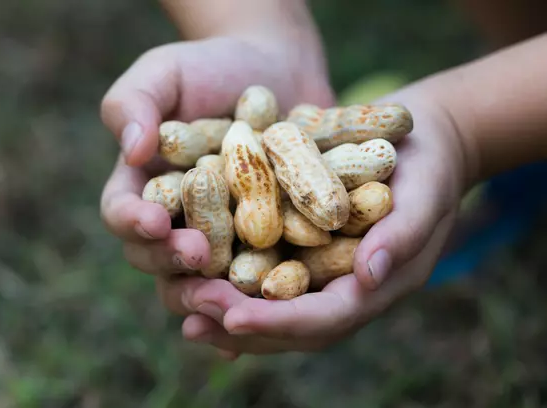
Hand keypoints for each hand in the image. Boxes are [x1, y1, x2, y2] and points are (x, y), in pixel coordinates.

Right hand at [98, 35, 333, 336]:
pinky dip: (260, 299)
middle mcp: (176, 222)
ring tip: (232, 297)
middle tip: (196, 259)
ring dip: (213, 294)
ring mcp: (220, 237)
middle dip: (173, 265)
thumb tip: (131, 151)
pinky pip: (257, 278)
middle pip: (160, 260)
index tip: (153, 221)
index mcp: (142, 188)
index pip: (123, 214)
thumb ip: (134, 104)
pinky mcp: (263, 243)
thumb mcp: (164, 71)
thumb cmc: (209, 66)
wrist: (274, 70)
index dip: (133, 223)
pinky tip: (270, 313)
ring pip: (204, 281)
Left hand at [159, 86, 473, 358]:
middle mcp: (339, 288)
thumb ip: (403, 236)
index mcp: (373, 287)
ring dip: (222, 306)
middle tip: (190, 315)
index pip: (324, 319)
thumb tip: (369, 277)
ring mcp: (318, 269)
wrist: (421, 143)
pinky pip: (259, 266)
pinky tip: (190, 267)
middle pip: (286, 323)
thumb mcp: (425, 193)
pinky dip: (226, 272)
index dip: (278, 322)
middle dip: (237, 322)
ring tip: (179, 300)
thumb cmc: (430, 166)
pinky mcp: (299, 243)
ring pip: (266, 302)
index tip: (233, 316)